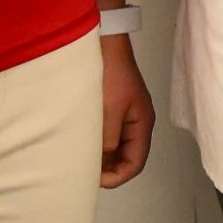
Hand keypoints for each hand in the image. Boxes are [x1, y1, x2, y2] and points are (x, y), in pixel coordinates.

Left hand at [94, 37, 154, 185]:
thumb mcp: (109, 109)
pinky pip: (108, 134)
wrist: (104, 43)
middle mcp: (136, 123)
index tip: (94, 179)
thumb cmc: (110, 74)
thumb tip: (102, 160)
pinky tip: (81, 144)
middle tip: (83, 173)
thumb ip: (107, 138)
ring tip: (80, 160)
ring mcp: (125, 115)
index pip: (135, 163)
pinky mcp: (113, 108)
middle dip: (109, 169)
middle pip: (127, 158)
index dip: (117, 176)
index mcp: (142, 124)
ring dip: (102, 157)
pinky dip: (97, 144)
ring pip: (116, 148)